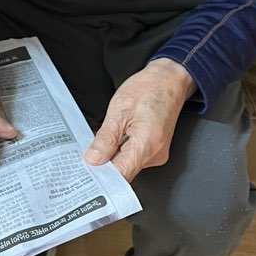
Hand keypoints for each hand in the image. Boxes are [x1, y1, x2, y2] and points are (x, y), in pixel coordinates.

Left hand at [84, 58, 195, 181]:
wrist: (169, 79)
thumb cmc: (150, 88)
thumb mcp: (119, 110)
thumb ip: (105, 139)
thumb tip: (93, 160)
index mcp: (147, 146)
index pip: (120, 176)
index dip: (101, 176)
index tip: (86, 170)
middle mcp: (155, 155)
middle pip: (123, 171)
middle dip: (104, 163)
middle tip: (90, 149)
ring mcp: (157, 154)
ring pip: (127, 164)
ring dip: (113, 154)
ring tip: (108, 135)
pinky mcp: (155, 150)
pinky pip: (134, 156)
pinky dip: (122, 149)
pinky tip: (118, 135)